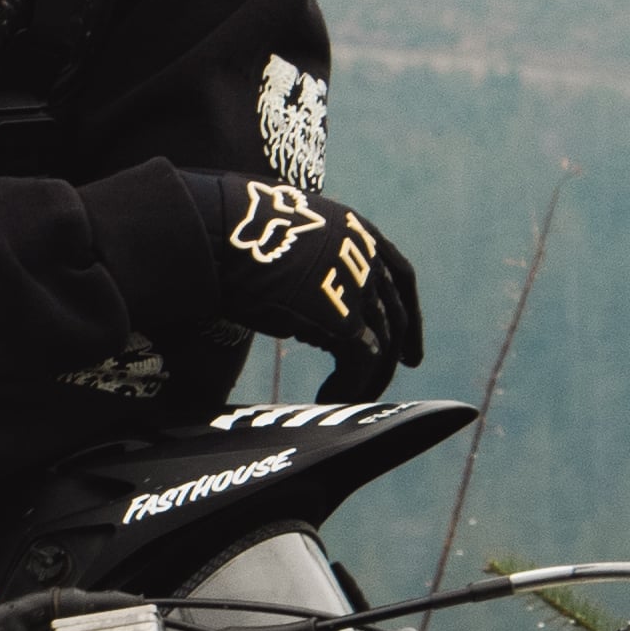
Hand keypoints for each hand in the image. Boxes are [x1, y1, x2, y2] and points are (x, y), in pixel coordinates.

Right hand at [182, 173, 426, 393]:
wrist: (221, 235)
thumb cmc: (233, 234)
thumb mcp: (287, 235)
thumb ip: (309, 261)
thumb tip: (301, 296)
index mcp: (356, 231)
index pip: (399, 274)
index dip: (408, 309)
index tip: (408, 340)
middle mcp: (366, 256)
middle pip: (395, 312)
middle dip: (399, 346)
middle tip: (396, 373)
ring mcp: (359, 286)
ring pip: (383, 343)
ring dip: (369, 377)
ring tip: (343, 399)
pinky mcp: (344, 316)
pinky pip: (362, 362)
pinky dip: (348, 386)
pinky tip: (326, 399)